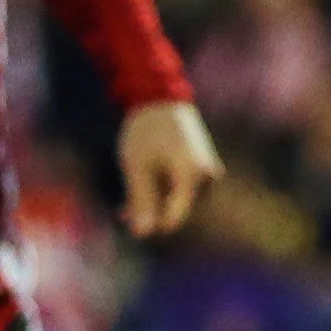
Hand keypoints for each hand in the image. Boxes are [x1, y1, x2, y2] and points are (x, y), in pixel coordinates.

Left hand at [118, 101, 222, 238]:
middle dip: (152, 213)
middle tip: (122, 211)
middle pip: (178, 210)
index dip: (149, 223)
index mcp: (192, 177)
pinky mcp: (203, 164)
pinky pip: (185, 187)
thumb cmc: (146, 132)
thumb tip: (142, 234)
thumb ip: (141, 201)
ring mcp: (208, 170)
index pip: (174, 218)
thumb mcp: (137, 168)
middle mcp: (208, 176)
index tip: (125, 218)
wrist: (161, 96)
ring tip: (128, 201)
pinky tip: (143, 187)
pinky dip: (164, 190)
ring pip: (181, 199)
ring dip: (157, 202)